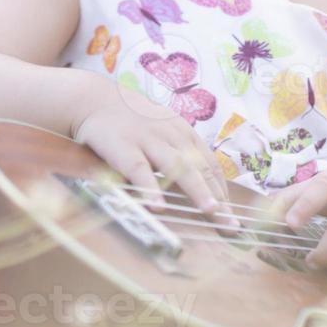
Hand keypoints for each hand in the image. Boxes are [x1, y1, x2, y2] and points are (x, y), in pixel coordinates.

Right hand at [70, 79, 238, 228]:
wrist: (93, 99)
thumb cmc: (130, 121)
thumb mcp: (161, 130)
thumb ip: (178, 153)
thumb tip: (200, 187)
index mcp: (183, 133)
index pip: (211, 165)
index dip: (223, 192)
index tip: (233, 217)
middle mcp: (172, 136)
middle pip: (202, 169)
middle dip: (219, 199)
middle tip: (232, 226)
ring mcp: (149, 140)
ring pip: (178, 167)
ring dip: (197, 190)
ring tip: (211, 212)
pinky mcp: (124, 148)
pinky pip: (140, 171)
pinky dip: (150, 188)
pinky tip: (159, 207)